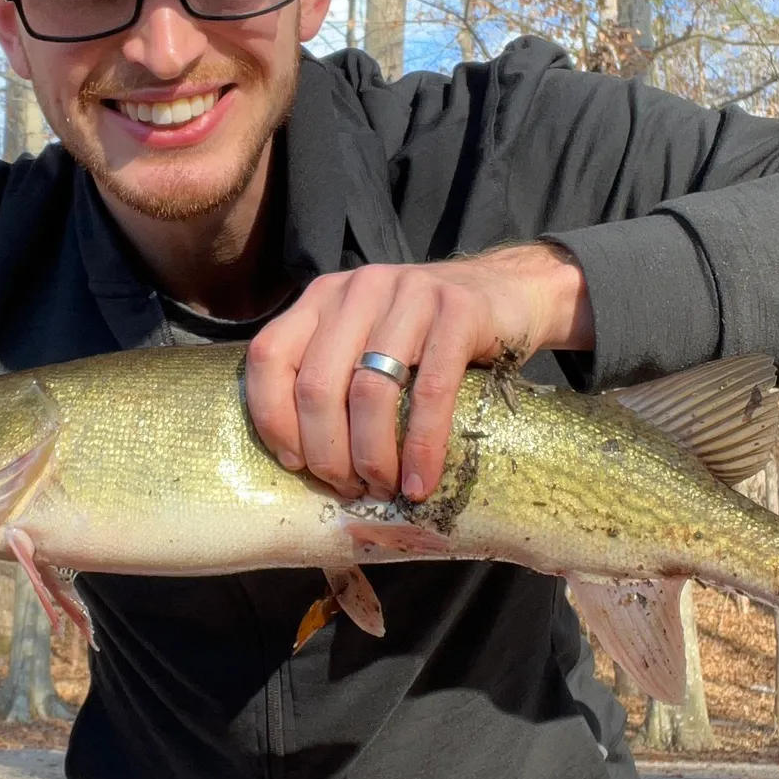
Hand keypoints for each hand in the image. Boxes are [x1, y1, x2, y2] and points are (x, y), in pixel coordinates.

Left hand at [245, 244, 593, 501]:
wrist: (509, 294)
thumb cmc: (426, 337)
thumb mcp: (366, 341)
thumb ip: (329, 374)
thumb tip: (299, 459)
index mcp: (322, 297)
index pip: (269, 357)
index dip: (272, 418)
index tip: (296, 464)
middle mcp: (359, 288)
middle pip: (317, 385)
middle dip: (327, 453)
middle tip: (347, 488)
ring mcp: (409, 294)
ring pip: (369, 391)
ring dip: (371, 457)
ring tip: (381, 490)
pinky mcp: (459, 312)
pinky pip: (431, 393)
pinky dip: (421, 449)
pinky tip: (420, 483)